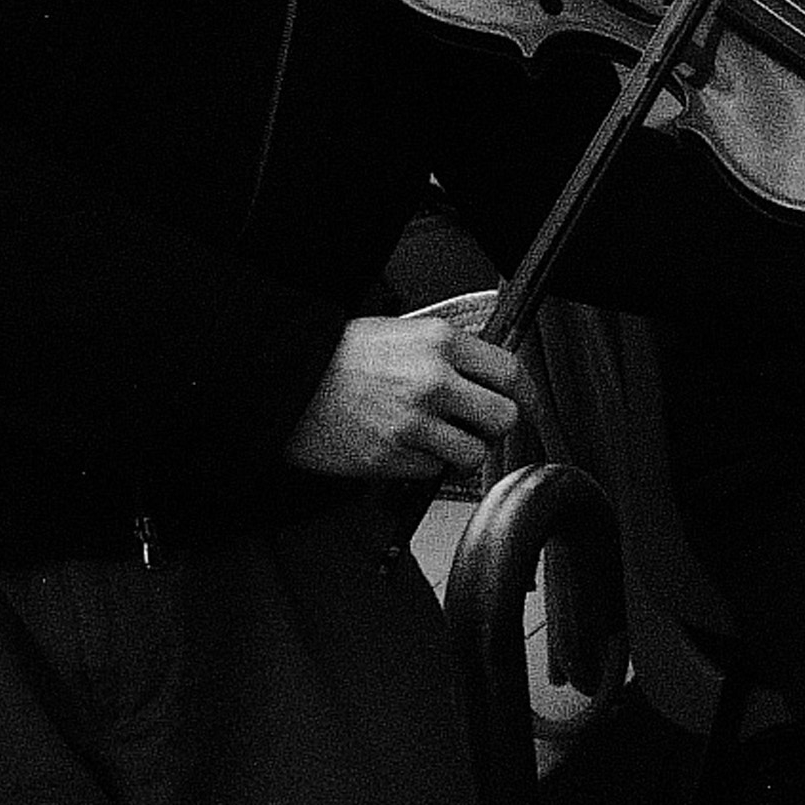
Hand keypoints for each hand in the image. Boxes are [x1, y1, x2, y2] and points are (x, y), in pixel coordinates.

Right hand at [283, 314, 524, 479]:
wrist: (282, 381)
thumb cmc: (337, 356)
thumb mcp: (402, 332)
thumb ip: (449, 352)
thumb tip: (489, 375)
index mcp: (439, 343)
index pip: (511, 372)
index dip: (523, 392)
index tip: (523, 403)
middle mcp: (432, 381)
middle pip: (504, 417)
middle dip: (495, 425)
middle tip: (477, 424)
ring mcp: (412, 423)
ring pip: (473, 453)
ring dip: (461, 450)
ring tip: (437, 437)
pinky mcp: (389, 458)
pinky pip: (432, 471)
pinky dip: (424, 464)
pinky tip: (402, 445)